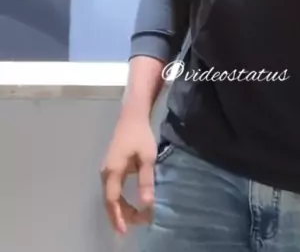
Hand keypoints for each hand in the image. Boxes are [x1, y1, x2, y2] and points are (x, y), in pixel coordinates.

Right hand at [100, 113, 157, 234]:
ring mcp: (106, 169)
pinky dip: (118, 200)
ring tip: (134, 218)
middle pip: (109, 200)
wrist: (132, 116)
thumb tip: (146, 205)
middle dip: (121, 215)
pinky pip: (111, 189)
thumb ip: (146, 181)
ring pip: (109, 196)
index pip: (113, 200)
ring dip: (120, 208)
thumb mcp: (147, 158)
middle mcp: (105, 172)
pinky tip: (127, 204)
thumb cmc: (140, 135)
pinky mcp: (110, 167)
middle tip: (137, 223)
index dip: (118, 217)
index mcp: (113, 171)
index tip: (125, 230)